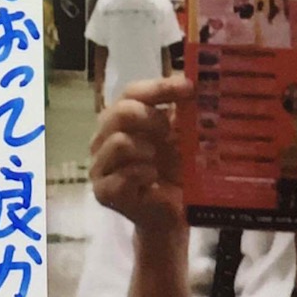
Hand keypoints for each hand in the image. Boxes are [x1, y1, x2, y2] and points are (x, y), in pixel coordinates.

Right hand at [89, 75, 193, 236]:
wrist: (173, 214)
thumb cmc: (175, 172)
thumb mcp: (183, 138)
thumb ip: (183, 113)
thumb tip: (196, 82)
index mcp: (123, 119)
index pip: (133, 92)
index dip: (160, 87)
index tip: (189, 87)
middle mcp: (105, 138)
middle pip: (119, 111)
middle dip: (150, 118)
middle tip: (169, 131)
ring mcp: (100, 165)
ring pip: (118, 142)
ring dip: (146, 149)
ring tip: (158, 161)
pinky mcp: (103, 191)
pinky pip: (122, 175)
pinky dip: (143, 174)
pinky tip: (153, 179)